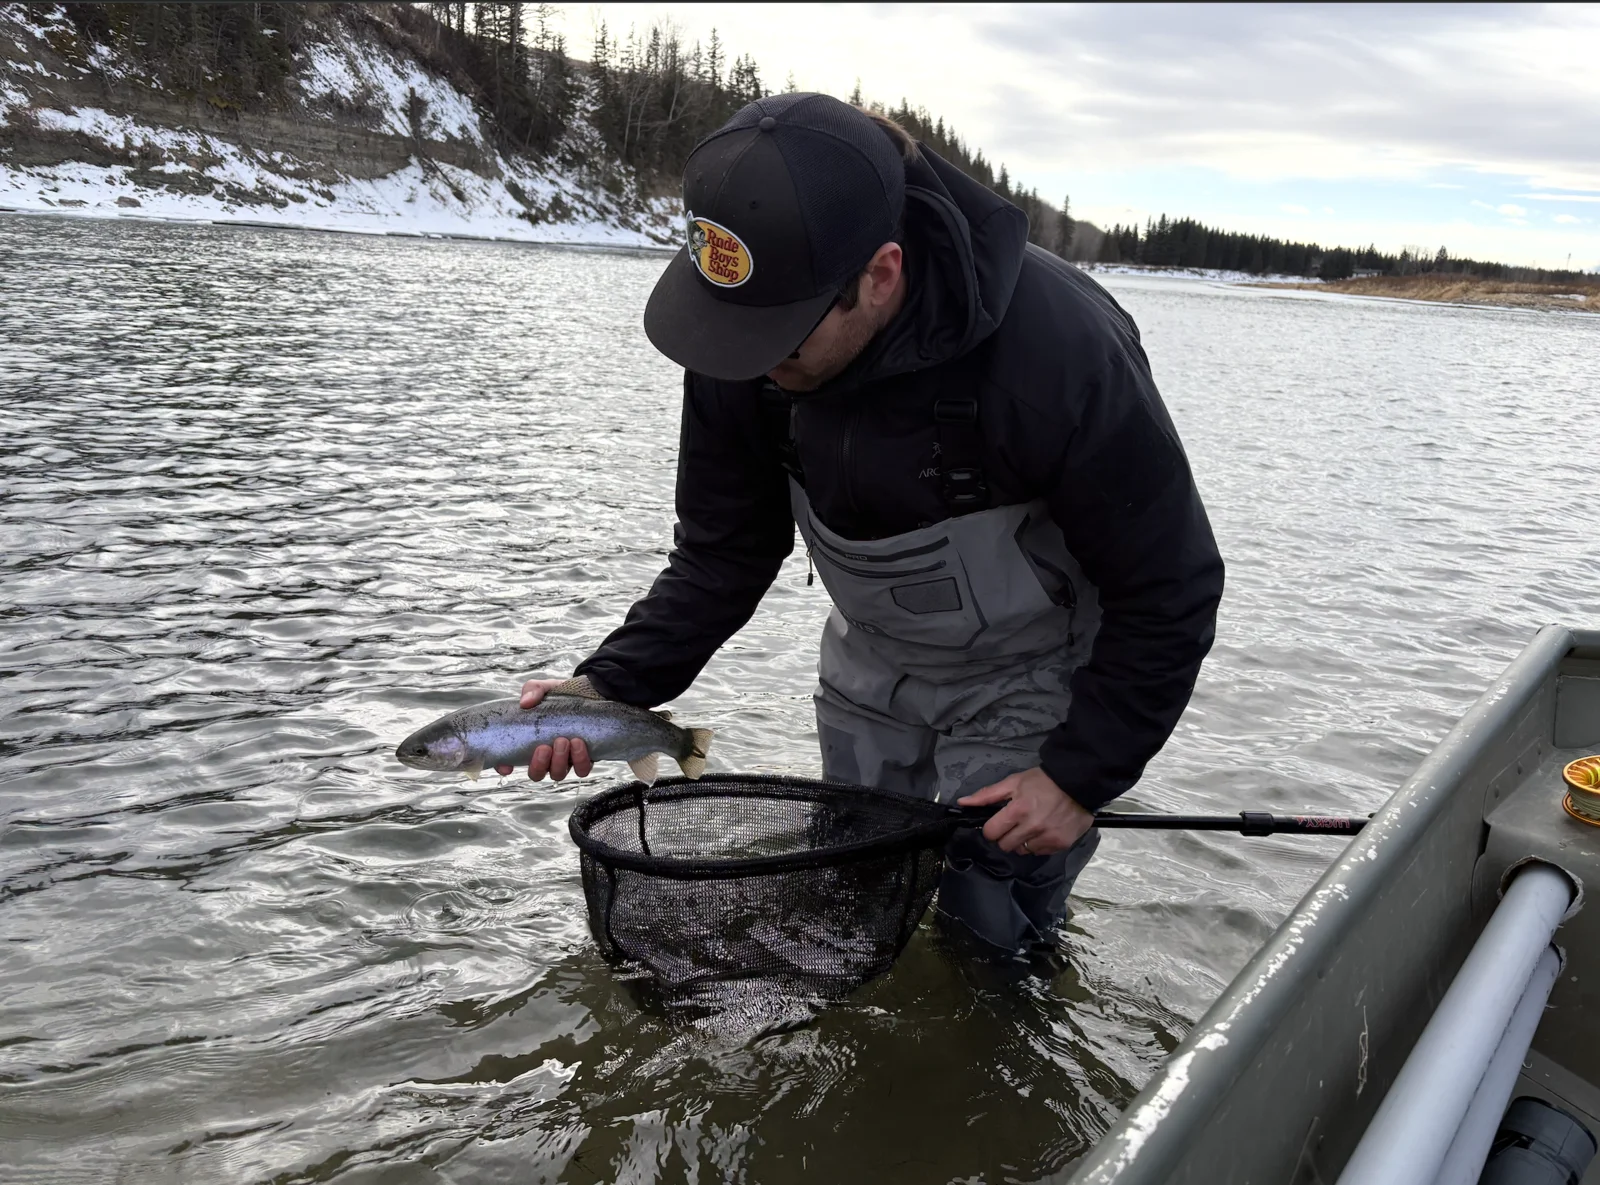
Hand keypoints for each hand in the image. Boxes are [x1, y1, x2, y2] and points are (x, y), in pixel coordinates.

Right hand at [493, 679, 592, 780]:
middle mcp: (545, 756)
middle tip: (545, 746)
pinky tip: (579, 743)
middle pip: (536, 774)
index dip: (504, 767)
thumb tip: (525, 702)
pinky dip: (580, 760)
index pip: (510, 761)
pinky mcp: (584, 759)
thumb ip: (533, 690)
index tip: (506, 767)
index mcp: (529, 742)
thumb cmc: (561, 695)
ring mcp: (564, 760)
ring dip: (558, 761)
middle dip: (539, 764)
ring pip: (558, 774)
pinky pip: (582, 770)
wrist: (590, 692)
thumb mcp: (544, 688)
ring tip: (563, 740)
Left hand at [957, 766, 1093, 855]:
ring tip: (1030, 827)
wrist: (1078, 783)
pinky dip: (1038, 844)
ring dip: (1022, 841)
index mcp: (1018, 810)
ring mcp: (1047, 837)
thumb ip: (987, 795)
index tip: (998, 823)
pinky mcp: (1060, 844)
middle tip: (1014, 824)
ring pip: (1022, 851)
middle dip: (1006, 836)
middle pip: (1005, 845)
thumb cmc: (1043, 781)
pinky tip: (1043, 830)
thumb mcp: (1014, 782)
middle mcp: (1032, 827)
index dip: (992, 828)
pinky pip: (1039, 852)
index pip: (991, 833)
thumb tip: (963, 803)